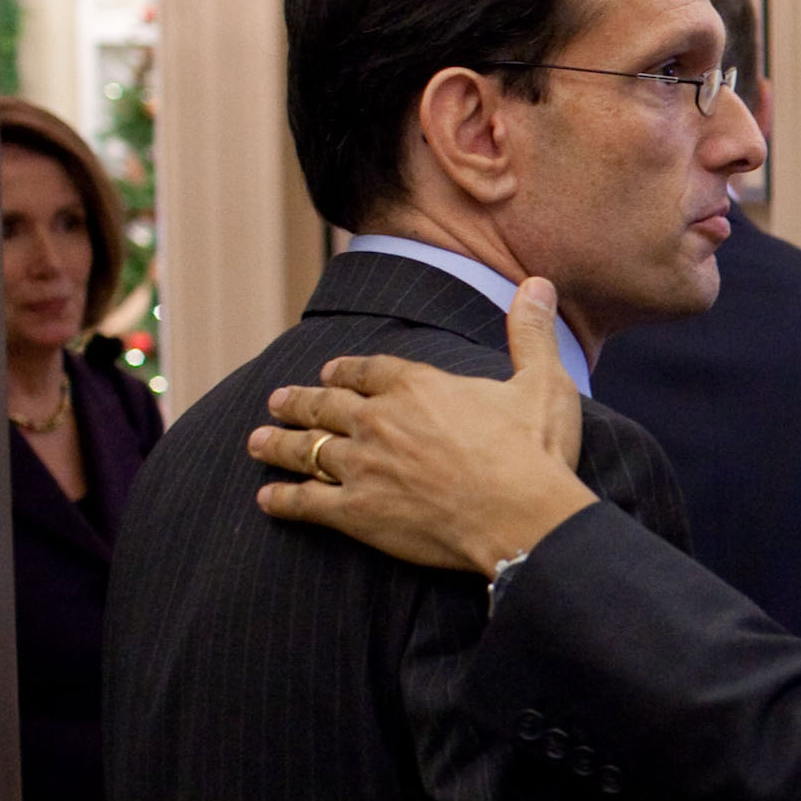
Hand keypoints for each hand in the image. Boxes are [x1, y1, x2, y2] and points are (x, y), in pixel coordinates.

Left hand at [253, 276, 597, 573]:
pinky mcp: (355, 512)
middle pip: (325, 405)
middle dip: (299, 401)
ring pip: (306, 449)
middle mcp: (378, 420)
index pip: (367, 370)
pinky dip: (282, 499)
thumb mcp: (543, 382)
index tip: (330, 371)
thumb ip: (532, 332)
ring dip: (278, 443)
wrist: (522, 517)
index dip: (345, 370)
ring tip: (257, 440)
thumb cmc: (535, 451)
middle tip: (278, 400)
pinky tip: (266, 498)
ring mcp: (361, 466)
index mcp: (416, 386)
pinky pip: (305, 502)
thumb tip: (538, 284)